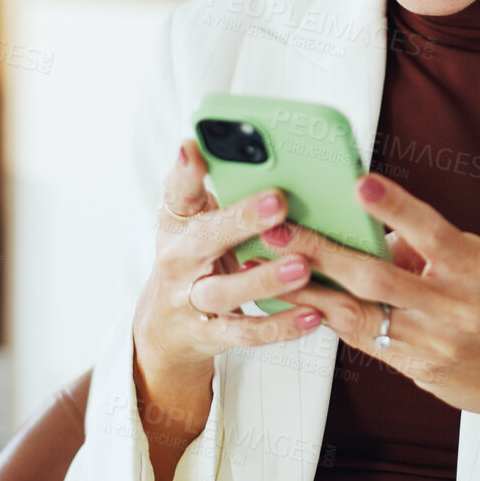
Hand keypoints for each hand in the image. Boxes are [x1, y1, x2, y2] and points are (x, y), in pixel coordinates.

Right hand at [130, 139, 326, 375]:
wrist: (166, 325)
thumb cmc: (193, 256)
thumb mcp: (195, 217)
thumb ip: (217, 185)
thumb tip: (244, 146)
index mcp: (178, 222)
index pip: (178, 190)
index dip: (184, 170)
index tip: (194, 146)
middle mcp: (179, 260)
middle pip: (205, 239)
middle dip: (241, 220)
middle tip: (280, 201)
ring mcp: (192, 300)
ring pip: (225, 291)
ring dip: (264, 279)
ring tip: (302, 267)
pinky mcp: (210, 335)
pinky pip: (246, 332)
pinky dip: (280, 325)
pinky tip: (313, 314)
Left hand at [264, 171, 479, 439]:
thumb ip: (430, 249)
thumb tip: (374, 233)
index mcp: (475, 269)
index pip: (430, 230)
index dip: (393, 206)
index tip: (359, 183)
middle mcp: (455, 305)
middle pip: (377, 275)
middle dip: (322, 251)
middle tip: (280, 232)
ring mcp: (433, 341)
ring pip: (360, 311)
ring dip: (312, 288)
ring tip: (273, 268)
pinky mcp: (417, 368)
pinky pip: (364, 339)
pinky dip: (331, 317)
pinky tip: (302, 302)